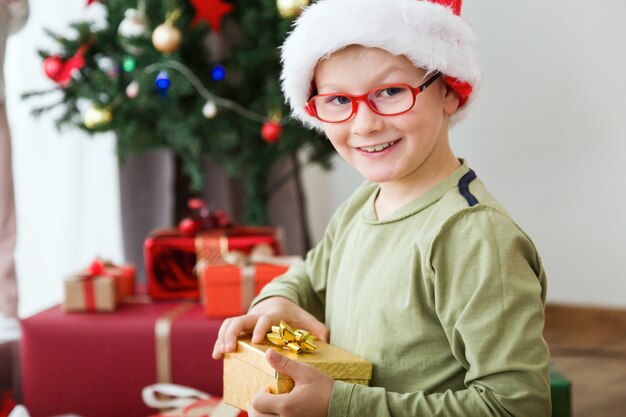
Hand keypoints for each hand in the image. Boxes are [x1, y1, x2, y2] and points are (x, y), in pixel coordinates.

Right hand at [211, 296, 327, 359]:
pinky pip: (226, 329)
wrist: (278, 300)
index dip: (261, 328)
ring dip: (222, 337)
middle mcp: (257, 315)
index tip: (257, 341)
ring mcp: (247, 318)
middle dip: (233, 334)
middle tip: (229, 350)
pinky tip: (217, 355)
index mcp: (274, 314)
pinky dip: (219, 340)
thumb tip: (326, 338)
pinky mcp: (240, 324)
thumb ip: (316, 328)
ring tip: (219, 355)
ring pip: (230, 323)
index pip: (265, 319)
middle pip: (241, 320)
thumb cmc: (292, 314)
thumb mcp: (306, 319)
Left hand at [248, 349, 333, 416]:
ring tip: (274, 405)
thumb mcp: (305, 372)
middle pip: (256, 416)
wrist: (341, 406)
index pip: (257, 402)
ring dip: (264, 414)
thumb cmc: (324, 389)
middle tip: (269, 397)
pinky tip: (281, 413)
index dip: (260, 393)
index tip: (269, 388)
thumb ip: (284, 364)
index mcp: (285, 406)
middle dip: (258, 405)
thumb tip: (268, 353)